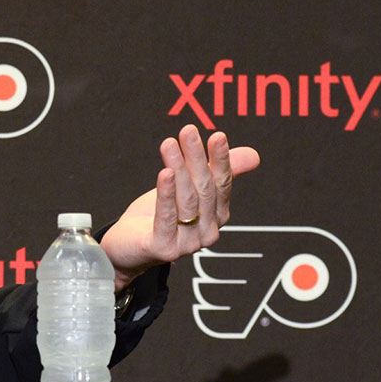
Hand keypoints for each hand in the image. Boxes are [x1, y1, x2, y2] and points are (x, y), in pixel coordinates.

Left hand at [100, 124, 260, 290]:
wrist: (126, 248)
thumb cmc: (155, 216)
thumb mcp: (187, 189)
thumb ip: (215, 172)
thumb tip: (254, 155)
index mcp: (216, 216)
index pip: (222, 184)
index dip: (221, 160)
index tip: (217, 136)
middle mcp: (207, 232)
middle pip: (204, 189)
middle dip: (196, 158)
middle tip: (188, 132)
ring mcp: (187, 244)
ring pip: (186, 201)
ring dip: (178, 168)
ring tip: (169, 144)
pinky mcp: (164, 249)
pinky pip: (166, 218)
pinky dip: (166, 194)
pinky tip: (164, 173)